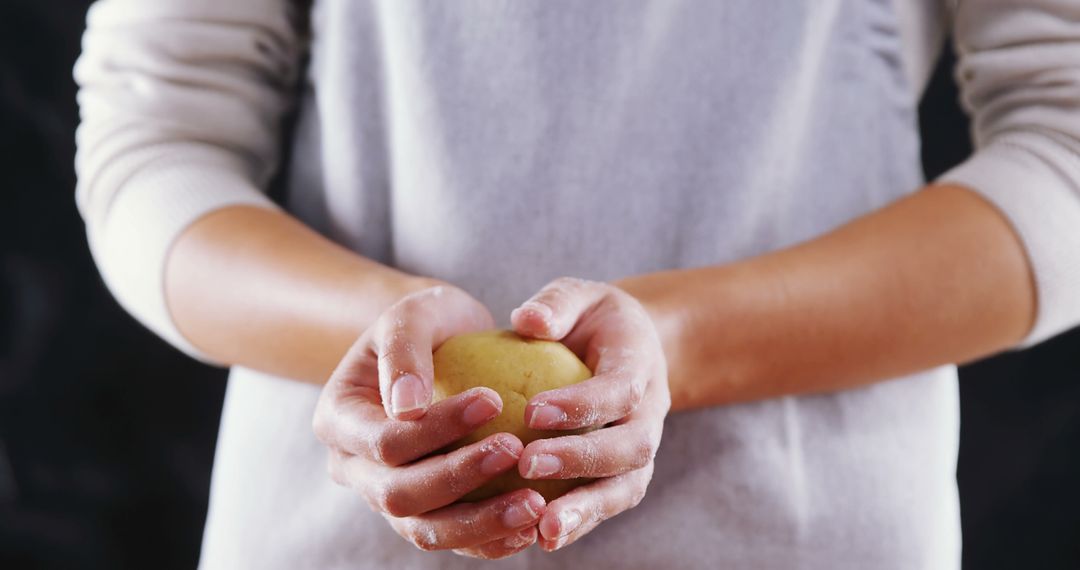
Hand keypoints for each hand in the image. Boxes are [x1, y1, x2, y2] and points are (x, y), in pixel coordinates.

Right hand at [313, 284, 546, 559]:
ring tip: (534, 504)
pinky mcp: (427, 515)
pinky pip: (457, 540)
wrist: (443, 347)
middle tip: (516, 450)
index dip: (436, 430)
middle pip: (399, 496)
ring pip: (427, 531)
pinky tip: (534, 522)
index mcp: (338, 422)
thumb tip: (406, 408)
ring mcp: (388, 499)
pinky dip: (493, 539)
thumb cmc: (430, 322)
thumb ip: (404, 349)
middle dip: (459, 479)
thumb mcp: (414, 312)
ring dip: (481, 523)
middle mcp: (355, 470)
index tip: (494, 400)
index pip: (384, 442)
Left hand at [510, 277, 670, 550]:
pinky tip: (535, 538)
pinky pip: (605, 506)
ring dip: (586, 511)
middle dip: (582, 461)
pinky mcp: (622, 478)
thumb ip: (557, 303)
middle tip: (528, 465)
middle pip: (629, 449)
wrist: (629, 349)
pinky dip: (578, 524)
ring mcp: (639, 452)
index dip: (582, 404)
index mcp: (640, 368)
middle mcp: (649, 416)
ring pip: (624, 489)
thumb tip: (527, 319)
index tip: (532, 410)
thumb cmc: (594, 319)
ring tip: (542, 529)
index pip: (618, 391)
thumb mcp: (580, 295)